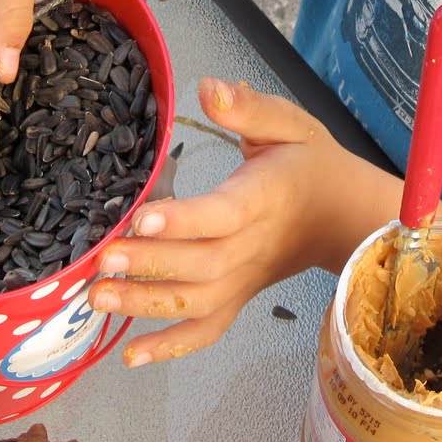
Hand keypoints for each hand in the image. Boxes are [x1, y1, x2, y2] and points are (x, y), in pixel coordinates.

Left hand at [90, 77, 396, 367]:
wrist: (342, 215)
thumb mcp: (289, 123)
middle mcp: (254, 246)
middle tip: (101, 261)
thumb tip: (208, 87)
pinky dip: (171, 347)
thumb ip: (248, 107)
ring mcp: (245, 279)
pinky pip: (207, 330)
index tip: (141, 219)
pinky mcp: (239, 298)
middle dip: (150, 266)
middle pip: (202, 266)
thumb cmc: (310, 164)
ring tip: (98, 297)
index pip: (223, 215)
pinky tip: (131, 355)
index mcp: (265, 198)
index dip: (183, 221)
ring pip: (198, 303)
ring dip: (147, 305)